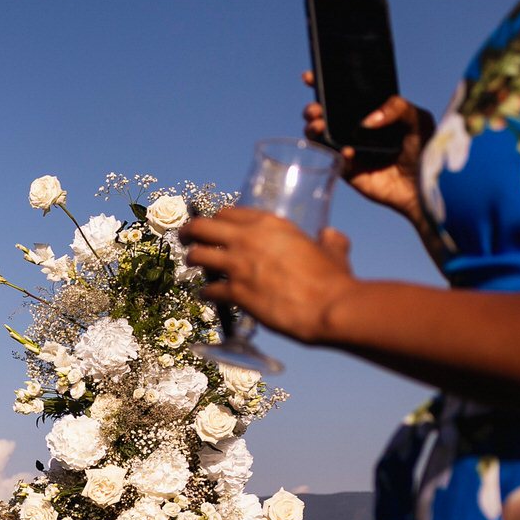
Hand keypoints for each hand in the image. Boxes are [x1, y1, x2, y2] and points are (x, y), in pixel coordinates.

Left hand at [181, 207, 355, 343]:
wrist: (328, 307)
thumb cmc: (333, 279)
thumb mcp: (332, 250)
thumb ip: (329, 239)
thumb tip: (331, 235)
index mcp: (269, 223)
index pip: (229, 212)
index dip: (218, 220)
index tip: (214, 227)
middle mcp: (248, 239)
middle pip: (202, 227)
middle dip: (190, 232)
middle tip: (186, 238)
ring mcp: (238, 265)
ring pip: (197, 256)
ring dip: (192, 260)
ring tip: (192, 265)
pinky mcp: (235, 292)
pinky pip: (208, 289)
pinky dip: (206, 292)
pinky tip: (208, 295)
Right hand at [303, 70, 433, 227]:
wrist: (426, 186)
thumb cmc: (426, 150)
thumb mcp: (418, 118)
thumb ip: (396, 107)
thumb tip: (366, 120)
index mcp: (371, 113)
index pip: (344, 95)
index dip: (324, 84)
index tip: (310, 77)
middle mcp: (356, 130)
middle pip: (324, 115)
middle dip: (313, 108)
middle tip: (315, 109)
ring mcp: (349, 149)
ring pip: (320, 137)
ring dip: (314, 129)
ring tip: (319, 125)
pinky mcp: (348, 171)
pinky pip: (333, 160)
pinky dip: (337, 153)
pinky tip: (348, 151)